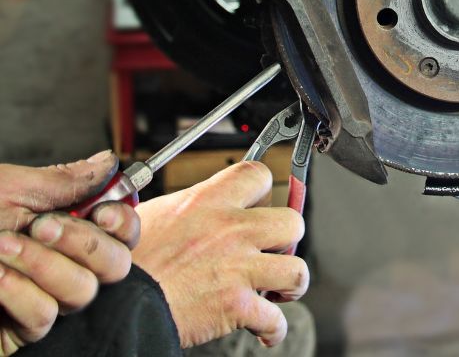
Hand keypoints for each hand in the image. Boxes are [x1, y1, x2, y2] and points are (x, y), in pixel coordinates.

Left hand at [0, 151, 139, 354]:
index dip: (123, 222)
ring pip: (81, 292)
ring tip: (1, 247)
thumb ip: (64, 180)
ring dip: (43, 265)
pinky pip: (44, 316)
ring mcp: (43, 295)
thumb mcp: (8, 188)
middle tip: (44, 226)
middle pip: (115, 265)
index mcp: (66, 223)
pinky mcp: (20, 328)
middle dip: (84, 243)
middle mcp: (62, 261)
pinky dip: (18, 293)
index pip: (122, 230)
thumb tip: (109, 162)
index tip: (103, 211)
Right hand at [132, 161, 307, 347]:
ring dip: (291, 283)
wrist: (118, 302)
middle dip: (288, 239)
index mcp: (209, 201)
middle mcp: (231, 230)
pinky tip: (265, 328)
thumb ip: (187, 206)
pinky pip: (276, 319)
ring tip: (278, 288)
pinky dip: (274, 329)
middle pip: (293, 222)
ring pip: (297, 270)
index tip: (260, 202)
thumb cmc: (128, 261)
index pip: (258, 174)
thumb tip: (197, 205)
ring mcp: (238, 268)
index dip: (263, 189)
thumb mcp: (153, 214)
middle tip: (274, 249)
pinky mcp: (237, 306)